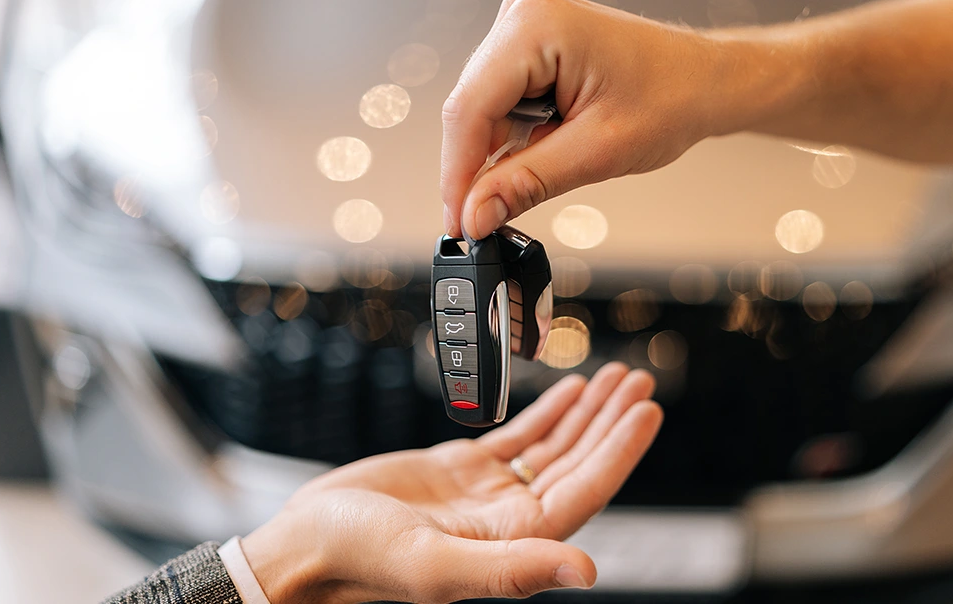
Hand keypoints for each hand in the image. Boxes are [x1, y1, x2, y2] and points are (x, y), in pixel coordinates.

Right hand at [241, 363, 661, 602]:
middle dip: (611, 422)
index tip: (648, 411)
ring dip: (586, 413)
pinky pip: (515, 437)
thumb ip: (513, 570)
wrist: (304, 548)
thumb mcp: (437, 565)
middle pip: (577, 463)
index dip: (620, 451)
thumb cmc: (359, 564)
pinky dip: (544, 412)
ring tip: (617, 379)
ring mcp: (486, 494)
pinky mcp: (459, 471)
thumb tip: (587, 573)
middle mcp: (509, 520)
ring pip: (552, 447)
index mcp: (513, 544)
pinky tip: (569, 390)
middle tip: (641, 382)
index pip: (585, 491)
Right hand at [440, 0, 730, 240]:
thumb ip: (527, 183)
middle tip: (490, 218)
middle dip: (479, 167)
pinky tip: (549, 145)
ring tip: (555, 161)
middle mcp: (523, 16)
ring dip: (504, 152)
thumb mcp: (597, 152)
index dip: (457, 173)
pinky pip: (501, 103)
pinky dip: (517, 138)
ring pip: (483, 111)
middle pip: (471, 109)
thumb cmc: (671, 98)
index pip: (470, 108)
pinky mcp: (529, 47)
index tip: (458, 223)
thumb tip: (474, 214)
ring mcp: (524, 28)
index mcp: (537, 25)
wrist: (705, 83)